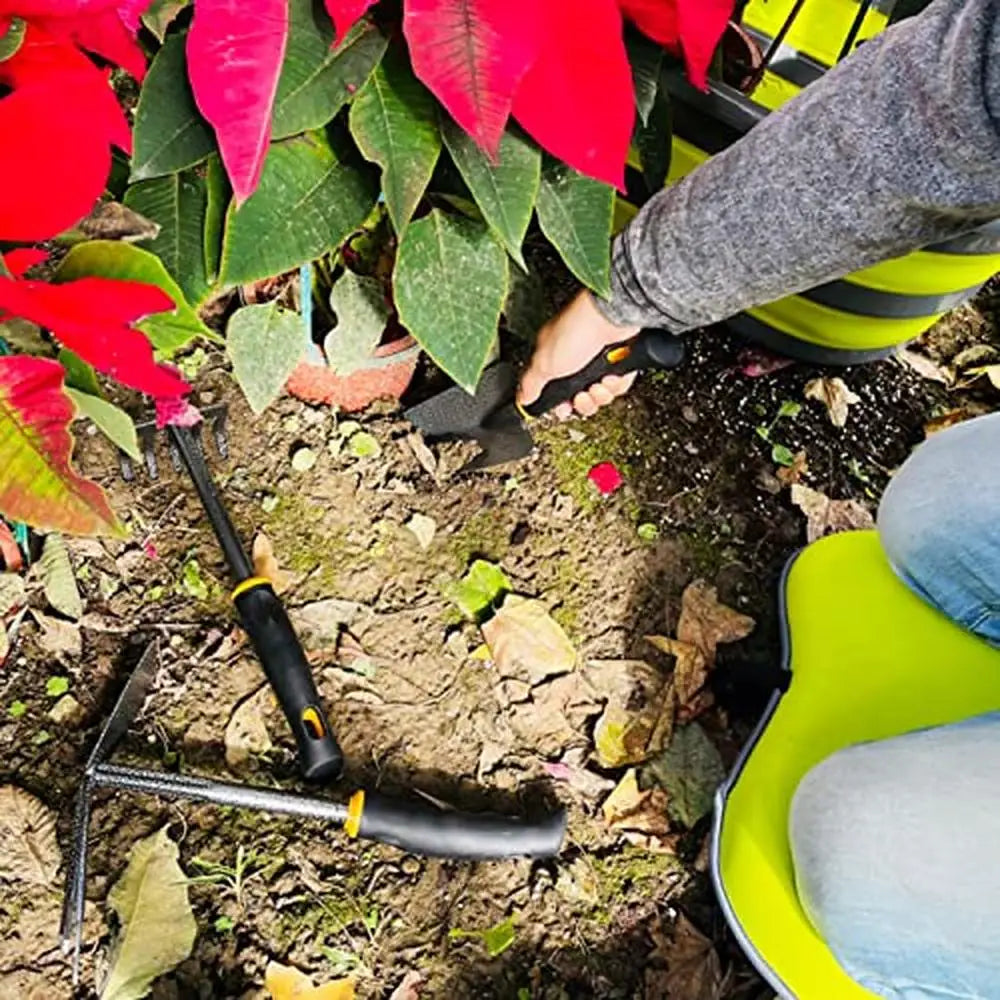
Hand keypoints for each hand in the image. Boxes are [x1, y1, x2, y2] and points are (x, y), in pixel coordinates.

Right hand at [517, 291, 640, 418]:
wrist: (611, 317)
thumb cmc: (577, 329)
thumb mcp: (543, 363)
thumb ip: (530, 384)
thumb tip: (521, 399)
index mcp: (554, 359)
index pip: (554, 392)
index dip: (560, 405)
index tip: (563, 408)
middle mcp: (576, 361)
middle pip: (579, 398)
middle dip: (582, 403)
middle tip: (581, 396)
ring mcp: (598, 362)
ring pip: (600, 395)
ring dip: (599, 395)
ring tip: (598, 384)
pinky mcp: (619, 362)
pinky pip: (618, 385)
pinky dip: (615, 384)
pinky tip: (611, 375)